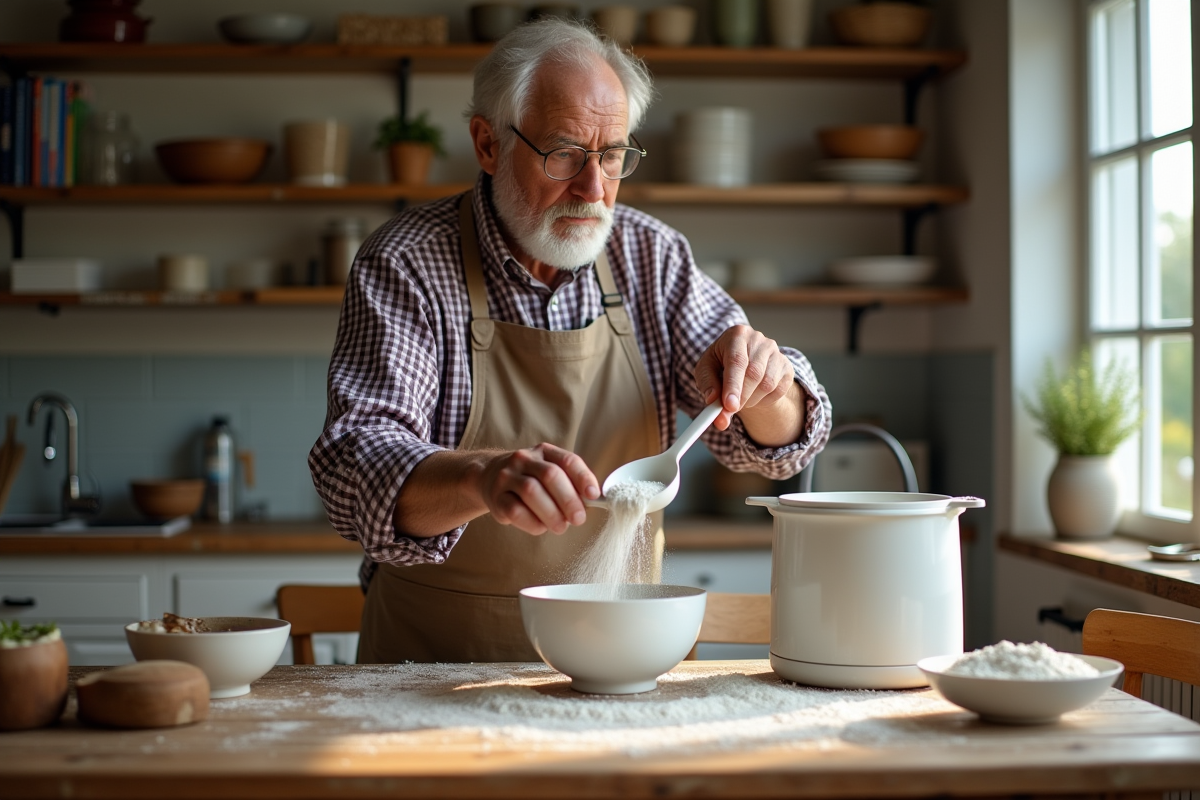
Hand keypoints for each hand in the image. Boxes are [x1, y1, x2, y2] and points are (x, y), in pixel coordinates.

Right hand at [476, 444, 599, 534]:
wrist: (488, 476)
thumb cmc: (529, 479)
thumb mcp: (547, 473)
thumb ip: (569, 485)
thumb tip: (590, 503)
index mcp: (544, 452)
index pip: (568, 461)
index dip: (583, 478)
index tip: (593, 496)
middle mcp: (524, 459)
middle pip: (550, 475)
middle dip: (568, 499)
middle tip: (579, 519)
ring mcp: (507, 476)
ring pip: (532, 492)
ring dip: (551, 513)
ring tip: (561, 527)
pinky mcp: (496, 497)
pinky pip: (515, 510)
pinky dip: (532, 522)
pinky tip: (540, 527)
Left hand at [694, 324, 794, 429]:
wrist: (743, 362)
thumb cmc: (721, 364)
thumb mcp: (706, 370)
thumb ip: (707, 385)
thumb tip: (712, 400)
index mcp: (737, 335)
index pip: (737, 361)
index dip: (733, 385)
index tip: (729, 405)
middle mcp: (759, 340)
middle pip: (754, 373)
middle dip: (741, 397)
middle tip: (730, 410)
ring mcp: (776, 352)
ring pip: (767, 384)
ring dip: (751, 400)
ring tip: (740, 398)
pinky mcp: (786, 367)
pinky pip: (778, 391)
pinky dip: (764, 400)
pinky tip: (754, 395)